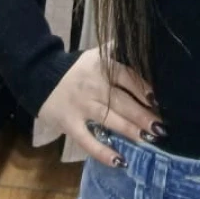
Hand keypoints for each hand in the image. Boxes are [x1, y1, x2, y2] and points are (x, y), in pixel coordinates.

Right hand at [38, 48, 164, 167]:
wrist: (39, 75)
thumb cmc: (74, 67)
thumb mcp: (95, 54)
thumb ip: (115, 50)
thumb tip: (135, 40)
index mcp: (102, 67)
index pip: (128, 78)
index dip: (144, 89)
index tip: (158, 101)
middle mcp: (94, 86)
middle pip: (122, 101)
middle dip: (143, 114)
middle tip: (160, 127)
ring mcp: (82, 107)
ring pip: (109, 119)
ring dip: (130, 130)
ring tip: (148, 139)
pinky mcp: (70, 124)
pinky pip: (88, 141)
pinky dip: (103, 152)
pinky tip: (120, 160)